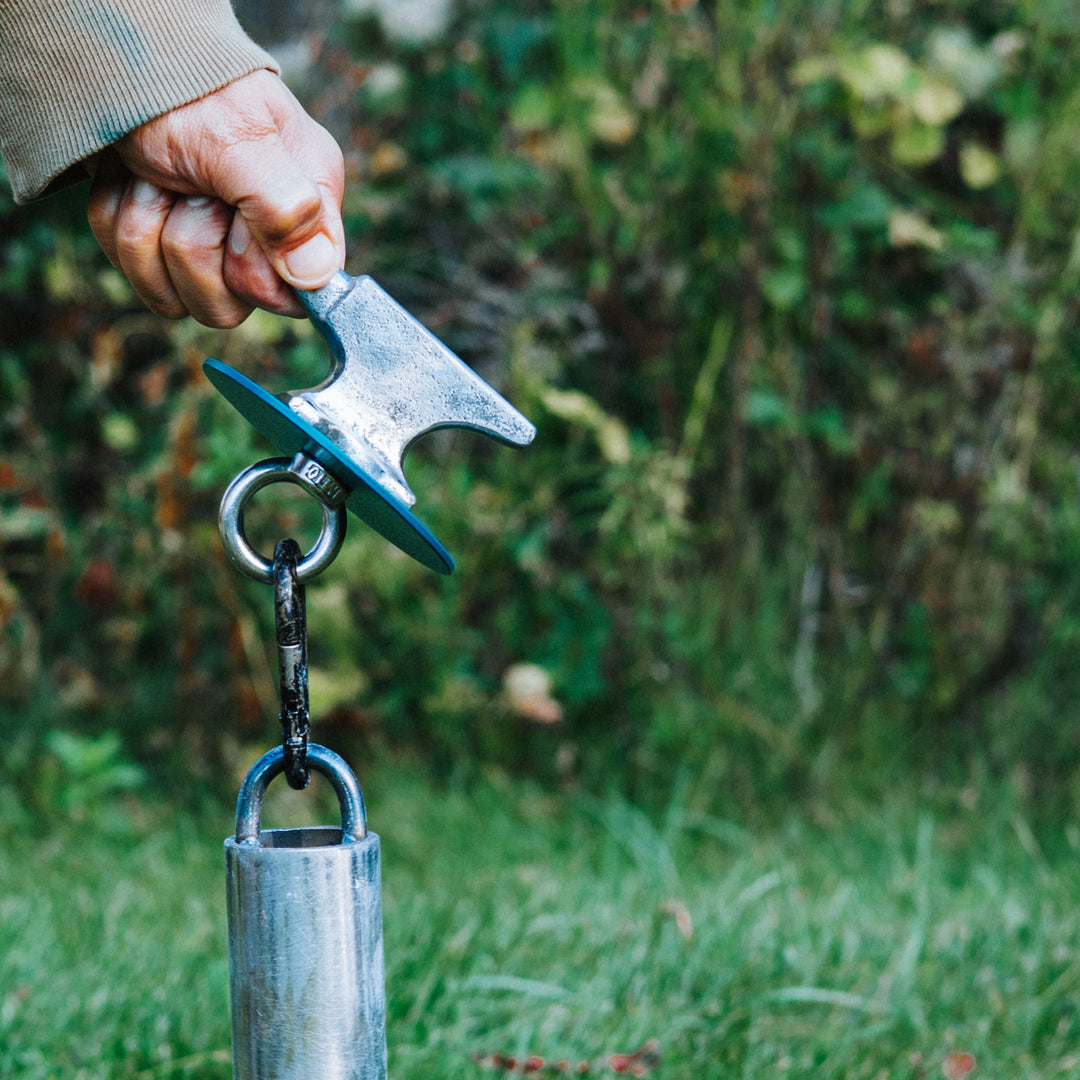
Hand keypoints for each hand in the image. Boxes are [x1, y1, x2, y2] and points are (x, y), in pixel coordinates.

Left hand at [87, 70, 344, 327]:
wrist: (119, 60)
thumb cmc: (190, 91)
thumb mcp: (239, 140)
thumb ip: (284, 207)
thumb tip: (317, 276)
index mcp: (307, 213)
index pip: (293, 298)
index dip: (252, 270)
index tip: (236, 219)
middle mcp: (266, 241)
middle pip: (226, 307)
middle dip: (188, 243)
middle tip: (189, 187)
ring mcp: (213, 250)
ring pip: (174, 296)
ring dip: (147, 227)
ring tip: (156, 176)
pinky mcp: (163, 250)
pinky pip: (135, 275)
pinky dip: (120, 221)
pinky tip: (133, 181)